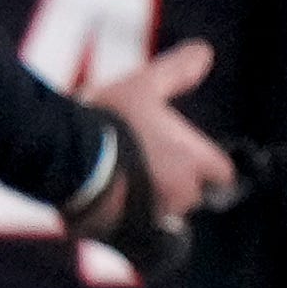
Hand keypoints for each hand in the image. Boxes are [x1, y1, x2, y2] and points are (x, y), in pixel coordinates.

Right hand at [87, 40, 237, 225]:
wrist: (63, 157)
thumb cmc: (109, 120)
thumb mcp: (143, 85)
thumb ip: (176, 71)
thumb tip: (205, 51)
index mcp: (193, 161)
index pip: (222, 174)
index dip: (207, 166)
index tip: (189, 157)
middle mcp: (180, 194)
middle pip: (190, 196)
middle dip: (172, 185)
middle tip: (144, 165)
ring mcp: (151, 218)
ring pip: (160, 214)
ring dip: (147, 203)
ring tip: (119, 183)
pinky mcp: (121, 236)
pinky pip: (130, 232)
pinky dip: (121, 220)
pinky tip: (102, 202)